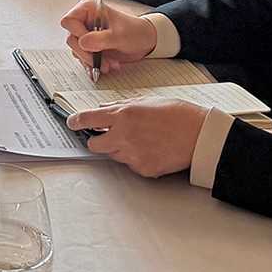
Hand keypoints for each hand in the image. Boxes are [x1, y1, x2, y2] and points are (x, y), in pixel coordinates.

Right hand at [58, 0, 157, 76]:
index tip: (90, 44)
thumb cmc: (135, 31)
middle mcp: (85, 21)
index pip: (70, 21)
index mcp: (89, 9)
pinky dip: (94, 65)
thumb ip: (100, 39)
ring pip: (77, 51)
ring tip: (109, 64)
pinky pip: (83, 58)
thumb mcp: (119, 35)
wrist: (145, 42)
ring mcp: (87, 34)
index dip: (78, 34)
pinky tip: (105, 66)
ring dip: (93, 61)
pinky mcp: (90, 47)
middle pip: (72, 38)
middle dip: (87, 53)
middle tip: (102, 61)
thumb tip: (83, 43)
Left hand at [66, 100, 207, 177]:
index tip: (71, 122)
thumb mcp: (146, 102)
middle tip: (106, 135)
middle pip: (95, 144)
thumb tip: (105, 110)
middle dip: (97, 139)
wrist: (201, 135)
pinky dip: (136, 159)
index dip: (76, 121)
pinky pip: (131, 165)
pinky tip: (151, 150)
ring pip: (113, 155)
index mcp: (123, 115)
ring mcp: (133, 155)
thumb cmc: (177, 114)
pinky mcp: (144, 170)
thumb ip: (122, 107)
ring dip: (119, 148)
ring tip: (140, 139)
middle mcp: (124, 136)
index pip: (88, 119)